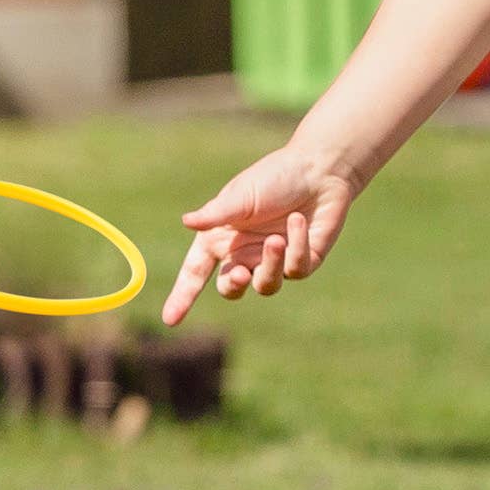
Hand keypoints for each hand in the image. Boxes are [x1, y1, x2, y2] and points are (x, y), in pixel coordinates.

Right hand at [162, 144, 359, 324]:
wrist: (319, 169)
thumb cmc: (275, 177)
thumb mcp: (241, 195)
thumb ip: (217, 214)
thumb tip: (187, 222)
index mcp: (221, 238)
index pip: (196, 272)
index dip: (183, 296)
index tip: (170, 320)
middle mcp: (245, 252)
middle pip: (231, 288)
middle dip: (233, 286)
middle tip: (240, 274)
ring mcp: (274, 260)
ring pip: (265, 285)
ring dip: (270, 266)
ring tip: (276, 241)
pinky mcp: (303, 261)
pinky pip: (296, 269)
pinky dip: (297, 246)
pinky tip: (299, 221)